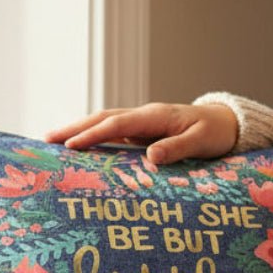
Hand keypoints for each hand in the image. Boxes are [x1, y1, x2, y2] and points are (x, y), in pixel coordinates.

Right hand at [44, 102, 238, 165]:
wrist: (225, 123)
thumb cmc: (215, 133)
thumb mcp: (201, 142)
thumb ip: (177, 148)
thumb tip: (151, 156)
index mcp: (155, 116)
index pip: (117, 125)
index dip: (93, 134)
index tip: (71, 146)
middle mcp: (143, 116)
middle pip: (102, 118)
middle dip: (74, 128)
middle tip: (46, 140)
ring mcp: (141, 123)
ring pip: (104, 123)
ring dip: (79, 130)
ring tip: (53, 141)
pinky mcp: (142, 131)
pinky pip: (112, 133)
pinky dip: (92, 137)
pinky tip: (79, 148)